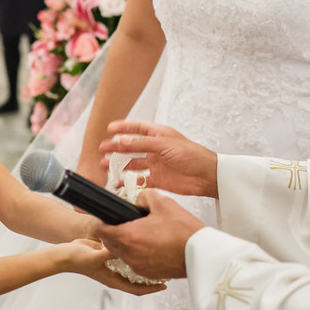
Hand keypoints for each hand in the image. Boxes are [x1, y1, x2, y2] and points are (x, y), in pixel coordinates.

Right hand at [62, 238, 165, 294]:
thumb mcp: (96, 256)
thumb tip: (123, 248)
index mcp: (113, 280)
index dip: (152, 289)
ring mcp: (113, 267)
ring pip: (133, 271)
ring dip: (145, 267)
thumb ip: (110, 252)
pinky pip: (127, 259)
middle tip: (167, 272)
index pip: (137, 289)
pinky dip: (135, 256)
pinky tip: (141, 249)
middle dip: (153, 279)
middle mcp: (115, 275)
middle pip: (138, 282)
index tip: (165, 285)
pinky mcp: (110, 257)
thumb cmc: (77, 258)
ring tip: (158, 261)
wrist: (65, 254)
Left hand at [93, 191, 205, 279]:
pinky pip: (134, 262)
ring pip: (121, 254)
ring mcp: (138, 266)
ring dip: (125, 244)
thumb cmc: (184, 232)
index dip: (103, 221)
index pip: (101, 230)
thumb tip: (137, 199)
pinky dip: (137, 254)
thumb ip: (144, 196)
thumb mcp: (163, 202)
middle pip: (108, 243)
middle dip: (113, 232)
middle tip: (125, 224)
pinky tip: (150, 245)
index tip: (109, 217)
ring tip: (140, 233)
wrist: (201, 255)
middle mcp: (130, 254)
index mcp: (128, 237)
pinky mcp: (148, 273)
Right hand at [101, 121, 218, 198]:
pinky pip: (139, 179)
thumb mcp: (165, 145)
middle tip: (103, 149)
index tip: (109, 129)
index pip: (137, 128)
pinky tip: (118, 182)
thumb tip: (122, 140)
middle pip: (131, 146)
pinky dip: (128, 181)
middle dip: (116, 147)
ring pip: (132, 163)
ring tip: (105, 164)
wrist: (207, 176)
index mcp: (158, 135)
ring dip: (119, 164)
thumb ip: (143, 143)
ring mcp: (156, 164)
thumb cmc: (192, 155)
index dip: (123, 127)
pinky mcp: (158, 179)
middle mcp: (155, 149)